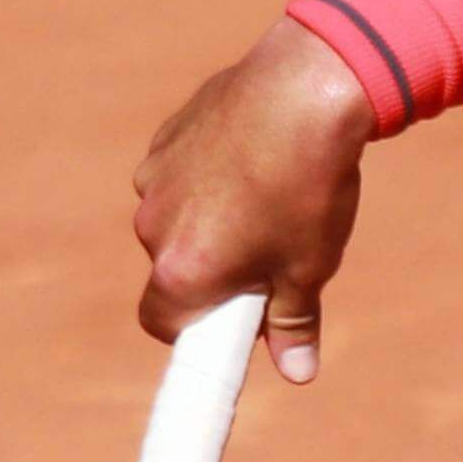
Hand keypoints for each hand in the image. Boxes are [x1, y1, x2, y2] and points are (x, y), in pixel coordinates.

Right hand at [130, 21, 374, 381]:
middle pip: (173, 268)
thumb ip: (293, 324)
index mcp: (181, 271)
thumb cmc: (308, 187)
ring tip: (272, 194)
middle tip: (271, 252)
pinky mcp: (166, 136)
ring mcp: (155, 176)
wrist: (307, 89)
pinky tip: (257, 156)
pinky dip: (210, 174)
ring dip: (211, 218)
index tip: (232, 318)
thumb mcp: (309, 265)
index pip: (164, 324)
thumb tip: (298, 373)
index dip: (198, 327)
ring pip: (178, 216)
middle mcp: (152, 226)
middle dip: (212, 268)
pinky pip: (181, 172)